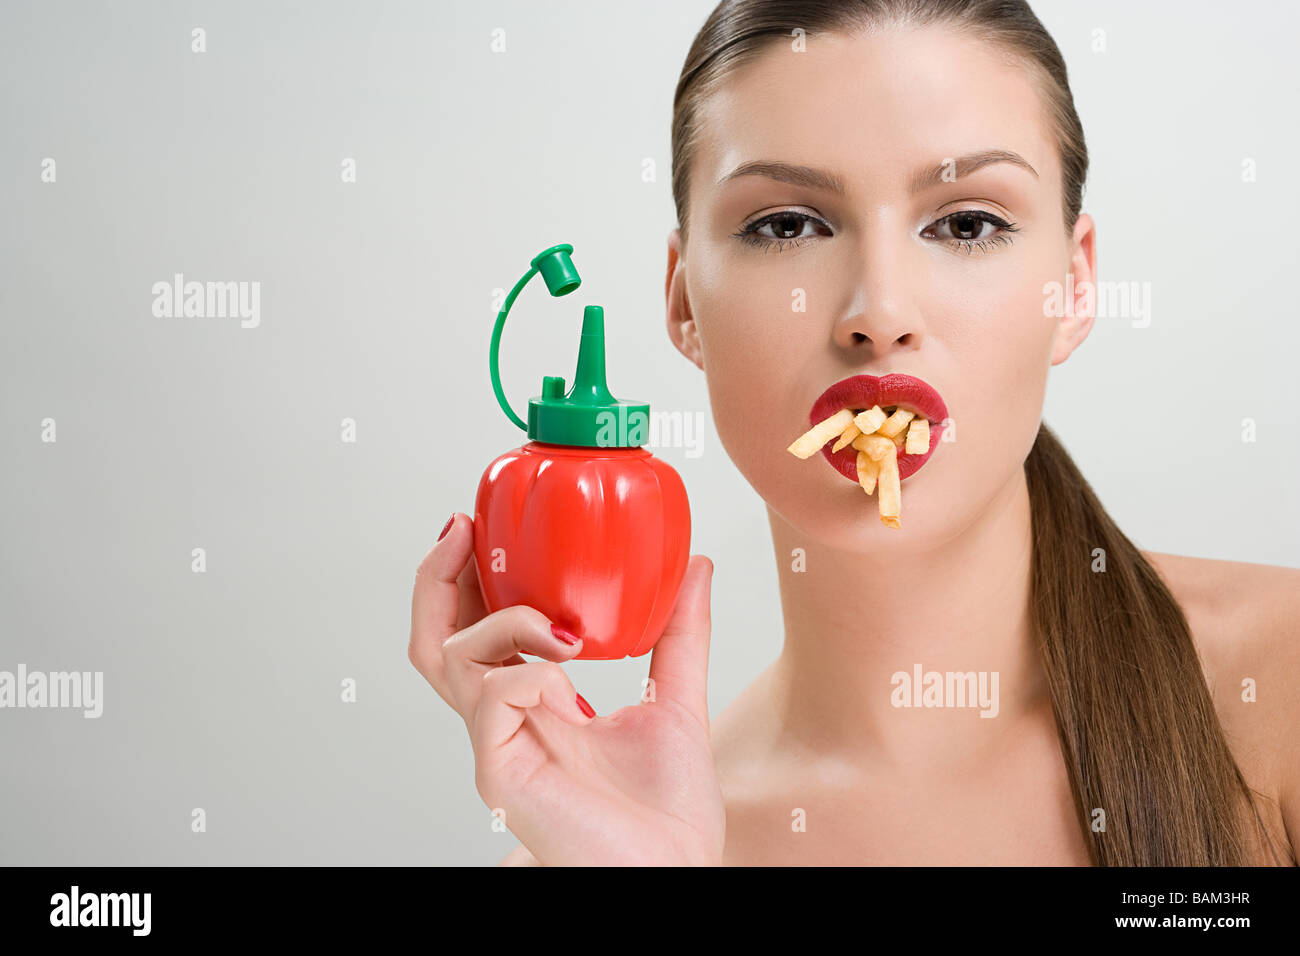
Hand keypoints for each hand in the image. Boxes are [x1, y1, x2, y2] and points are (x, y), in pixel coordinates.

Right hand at [408, 513, 724, 865]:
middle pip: (433, 641)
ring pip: (451, 657)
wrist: (676, 869)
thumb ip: (681, 633)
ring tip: (564, 630)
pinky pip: (493, 697)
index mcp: (533, 704)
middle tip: (465, 529)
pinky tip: (572, 684)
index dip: (466, 577)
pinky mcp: (501, 773)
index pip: (472, 631)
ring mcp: (497, 747)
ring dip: (506, 620)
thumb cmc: (666, 810)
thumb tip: (697, 566)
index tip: (482, 525)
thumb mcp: (677, 696)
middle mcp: (504, 721)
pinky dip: (531, 673)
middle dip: (438, 577)